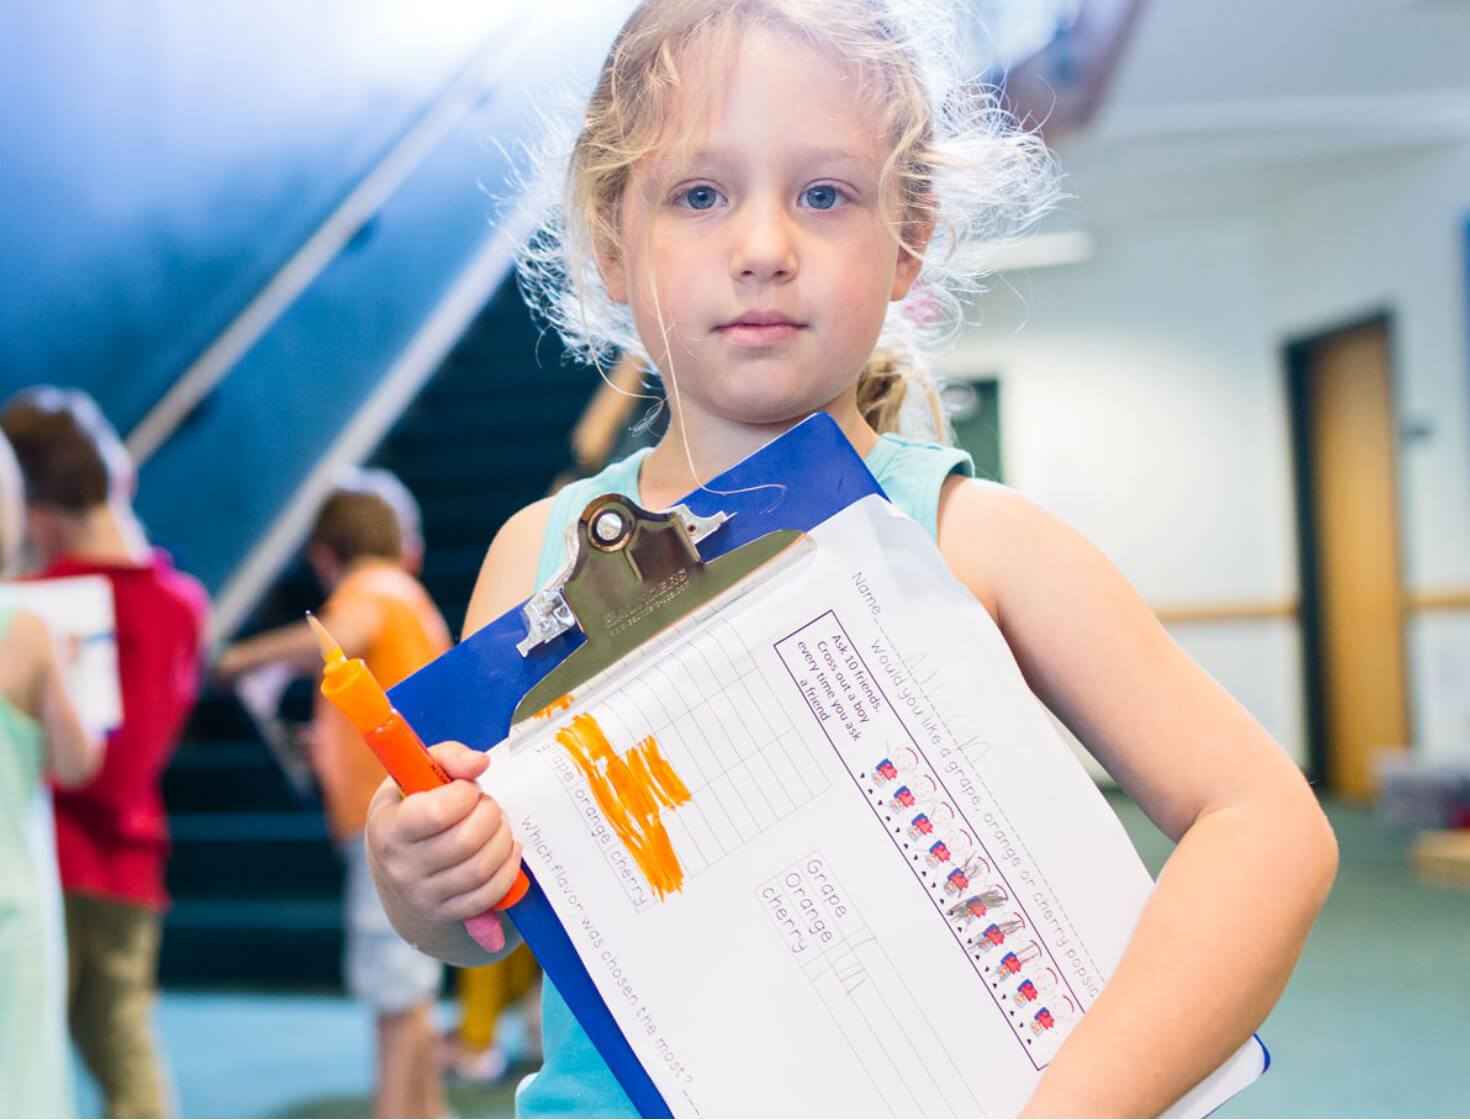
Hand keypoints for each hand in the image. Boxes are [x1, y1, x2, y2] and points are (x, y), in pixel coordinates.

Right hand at [365, 741, 522, 924]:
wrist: (396, 864)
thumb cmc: (412, 808)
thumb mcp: (417, 775)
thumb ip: (449, 757)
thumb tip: (480, 763)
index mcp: (389, 829)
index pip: (436, 814)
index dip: (464, 795)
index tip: (467, 789)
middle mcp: (401, 867)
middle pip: (466, 841)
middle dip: (490, 814)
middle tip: (488, 805)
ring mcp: (422, 895)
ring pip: (481, 868)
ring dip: (502, 839)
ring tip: (497, 825)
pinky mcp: (444, 912)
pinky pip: (488, 895)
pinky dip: (507, 869)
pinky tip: (507, 850)